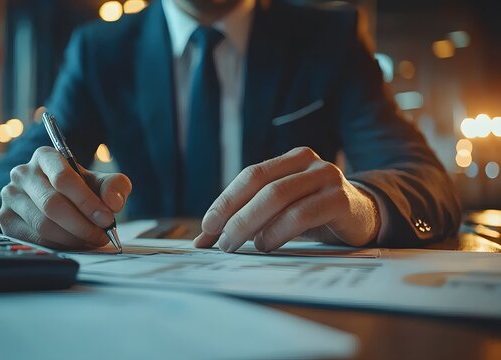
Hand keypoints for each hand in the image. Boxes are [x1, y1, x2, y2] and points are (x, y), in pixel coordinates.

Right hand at [0, 146, 131, 248]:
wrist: (48, 197)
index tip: (107, 218)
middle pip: (52, 205)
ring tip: (90, 240)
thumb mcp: (99, 181)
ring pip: (43, 225)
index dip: (87, 202)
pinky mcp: (5, 219)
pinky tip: (73, 244)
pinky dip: (58, 246)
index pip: (63, 178)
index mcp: (45, 157)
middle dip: (82, 224)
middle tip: (101, 235)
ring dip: (72, 238)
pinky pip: (33, 239)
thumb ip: (114, 186)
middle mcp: (23, 174)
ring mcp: (11, 197)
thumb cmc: (77, 188)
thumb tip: (113, 203)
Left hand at [193, 147, 379, 252]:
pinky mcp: (341, 200)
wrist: (364, 216)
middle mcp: (308, 163)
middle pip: (261, 185)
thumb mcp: (279, 212)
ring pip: (278, 197)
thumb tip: (202, 240)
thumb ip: (245, 218)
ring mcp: (327, 177)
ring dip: (251, 224)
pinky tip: (266, 244)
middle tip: (220, 242)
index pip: (250, 175)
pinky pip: (302, 214)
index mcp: (290, 160)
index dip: (225, 201)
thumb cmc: (314, 214)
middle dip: (234, 215)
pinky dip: (278, 231)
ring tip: (237, 245)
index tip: (206, 227)